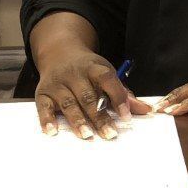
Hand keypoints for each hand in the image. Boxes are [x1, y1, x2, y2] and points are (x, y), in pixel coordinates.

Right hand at [34, 50, 150, 139]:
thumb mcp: (106, 74)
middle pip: (88, 96)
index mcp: (94, 67)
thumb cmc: (88, 70)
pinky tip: (53, 131)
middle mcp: (74, 74)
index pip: (107, 79)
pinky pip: (43, 107)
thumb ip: (122, 93)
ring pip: (68, 103)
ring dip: (77, 120)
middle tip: (110, 134)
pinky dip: (47, 119)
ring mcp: (57, 83)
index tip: (126, 116)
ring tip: (86, 134)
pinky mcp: (42, 92)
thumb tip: (145, 110)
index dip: (118, 97)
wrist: (60, 53)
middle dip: (99, 116)